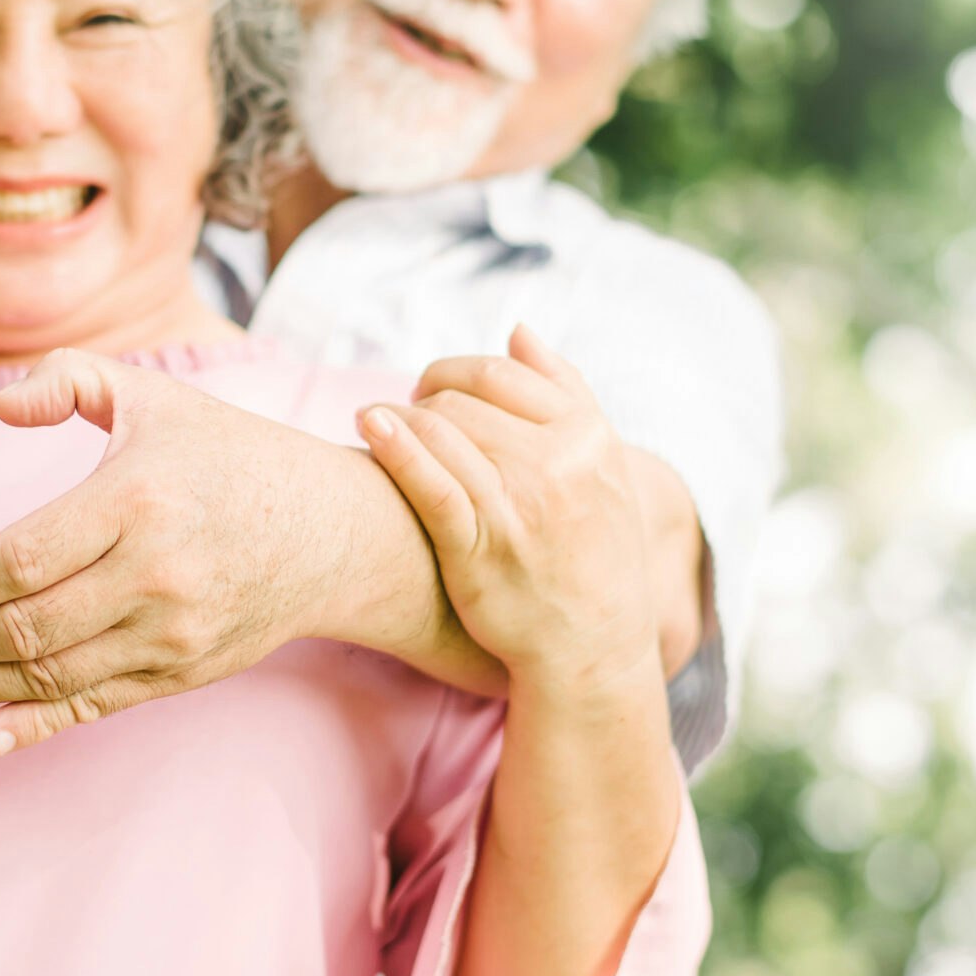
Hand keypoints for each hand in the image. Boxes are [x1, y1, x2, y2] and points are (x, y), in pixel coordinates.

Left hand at [0, 348, 464, 754]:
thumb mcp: (152, 395)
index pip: (17, 560)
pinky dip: (34, 724)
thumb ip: (65, 381)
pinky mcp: (184, 672)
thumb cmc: (228, 454)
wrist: (331, 532)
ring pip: (51, 675)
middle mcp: (155, 574)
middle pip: (24, 627)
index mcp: (135, 500)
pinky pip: (95, 706)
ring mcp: (172, 632)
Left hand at [358, 326, 680, 697]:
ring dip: (401, 419)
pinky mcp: (477, 547)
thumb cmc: (594, 551)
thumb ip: (567, 393)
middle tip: (408, 414)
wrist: (592, 646)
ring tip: (378, 423)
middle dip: (427, 398)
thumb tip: (519, 330)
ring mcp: (517, 506)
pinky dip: (395, 447)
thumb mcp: (605, 466)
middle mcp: (558, 466)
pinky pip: (429, 482)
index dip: (458, 372)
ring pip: (443, 431)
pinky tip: (369, 426)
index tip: (436, 388)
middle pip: (466, 400)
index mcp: (590, 438)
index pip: (504, 373)